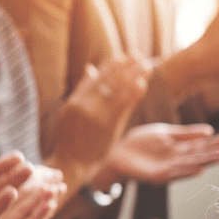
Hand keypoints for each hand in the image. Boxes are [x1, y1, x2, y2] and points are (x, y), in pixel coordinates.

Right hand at [52, 57, 149, 174]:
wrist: (71, 164)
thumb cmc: (71, 139)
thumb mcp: (69, 113)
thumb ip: (82, 91)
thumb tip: (90, 68)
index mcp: (74, 101)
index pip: (96, 77)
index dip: (112, 65)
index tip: (124, 56)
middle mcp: (84, 105)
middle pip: (109, 80)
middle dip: (126, 65)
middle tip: (140, 54)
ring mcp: (97, 115)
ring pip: (119, 90)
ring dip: (135, 75)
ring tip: (148, 65)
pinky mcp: (109, 126)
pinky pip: (124, 106)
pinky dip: (134, 94)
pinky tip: (143, 84)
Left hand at [105, 123, 218, 184]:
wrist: (116, 153)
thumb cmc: (139, 143)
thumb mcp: (164, 133)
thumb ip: (185, 133)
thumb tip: (208, 130)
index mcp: (177, 148)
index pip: (200, 146)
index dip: (214, 143)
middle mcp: (175, 159)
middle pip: (199, 156)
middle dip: (215, 153)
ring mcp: (167, 168)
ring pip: (190, 164)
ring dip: (206, 162)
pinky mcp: (157, 176)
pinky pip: (175, 173)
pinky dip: (187, 171)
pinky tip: (200, 169)